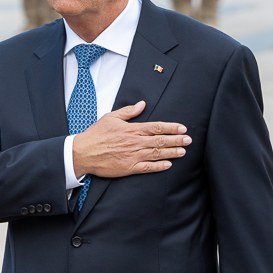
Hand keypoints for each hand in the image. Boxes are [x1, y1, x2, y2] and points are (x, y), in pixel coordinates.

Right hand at [71, 102, 189, 177]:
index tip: (182, 128)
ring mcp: (133, 156)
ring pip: (157, 153)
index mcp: (132, 129)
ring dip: (172, 152)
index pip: (156, 127)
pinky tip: (168, 165)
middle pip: (160, 140)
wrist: (83, 153)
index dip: (171, 128)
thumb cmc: (95, 135)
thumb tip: (142, 104)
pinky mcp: (129, 168)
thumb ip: (128, 112)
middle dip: (177, 140)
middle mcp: (135, 142)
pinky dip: (159, 166)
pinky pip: (148, 167)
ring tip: (183, 151)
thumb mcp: (111, 117)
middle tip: (188, 140)